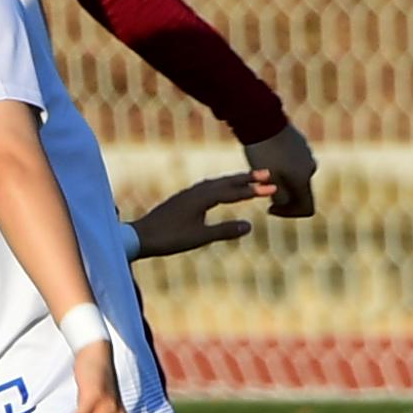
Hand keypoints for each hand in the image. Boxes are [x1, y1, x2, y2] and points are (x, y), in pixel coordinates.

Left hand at [132, 171, 261, 260]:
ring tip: (249, 179)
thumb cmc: (169, 238)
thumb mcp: (200, 237)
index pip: (233, 192)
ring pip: (216, 183)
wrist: (141, 236)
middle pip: (226, 182)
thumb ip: (224, 230)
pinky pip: (207, 187)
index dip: (254, 190)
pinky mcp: (183, 199)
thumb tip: (249, 226)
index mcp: (202, 198)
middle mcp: (196, 191)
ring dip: (234, 180)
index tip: (272, 188)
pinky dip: (221, 186)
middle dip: (247, 178)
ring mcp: (188, 194)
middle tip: (267, 174)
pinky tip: (221, 190)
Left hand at [241, 122, 320, 219]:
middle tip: (262, 189)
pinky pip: (294, 162)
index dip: (289, 214)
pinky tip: (267, 157)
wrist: (261, 119)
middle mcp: (310, 167)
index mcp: (303, 179)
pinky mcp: (300, 143)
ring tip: (263, 171)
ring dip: (283, 180)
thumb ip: (279, 197)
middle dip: (284, 196)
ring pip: (296, 176)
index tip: (270, 207)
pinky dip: (283, 166)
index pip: (307, 208)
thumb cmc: (262, 152)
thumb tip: (285, 202)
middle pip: (301, 192)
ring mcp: (307, 154)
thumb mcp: (266, 180)